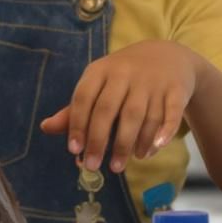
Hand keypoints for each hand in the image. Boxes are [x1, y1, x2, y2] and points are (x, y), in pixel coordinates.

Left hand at [38, 41, 202, 173]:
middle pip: (109, 109)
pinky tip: (152, 150)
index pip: (84, 97)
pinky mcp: (176, 90)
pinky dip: (163, 132)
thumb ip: (75, 109)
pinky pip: (170, 113)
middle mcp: (125, 73)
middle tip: (92, 166)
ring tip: (118, 166)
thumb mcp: (99, 85)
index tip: (73, 150)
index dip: (77, 124)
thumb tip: (45, 128)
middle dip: (99, 141)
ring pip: (139, 116)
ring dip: (127, 143)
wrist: (167, 56)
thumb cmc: (124, 78)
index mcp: (101, 70)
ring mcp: (152, 81)